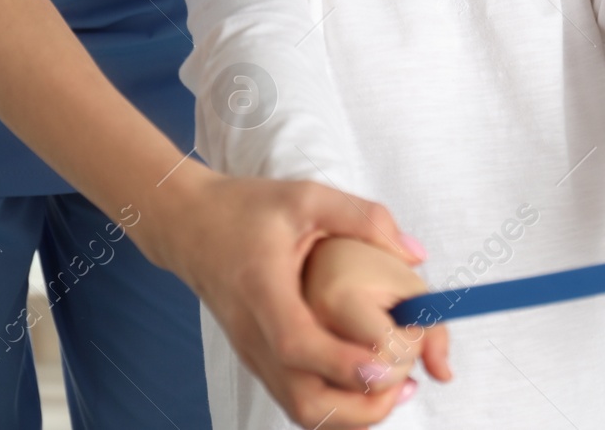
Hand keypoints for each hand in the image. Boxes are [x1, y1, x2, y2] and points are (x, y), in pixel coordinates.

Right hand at [148, 169, 430, 429]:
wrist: (189, 225)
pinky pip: (294, 399)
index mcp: (263, 288)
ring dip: (351, 411)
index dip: (342, 362)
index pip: (297, 343)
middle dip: (358, 405)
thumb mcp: (307, 196)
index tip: (386, 365)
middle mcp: (253, 332)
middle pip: (301, 398)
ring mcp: (252, 352)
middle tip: (404, 381)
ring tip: (395, 386)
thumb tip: (415, 254)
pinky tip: (366, 381)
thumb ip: (363, 218)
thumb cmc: (246, 208)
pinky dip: (334, 404)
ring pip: (299, 409)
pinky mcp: (257, 360)